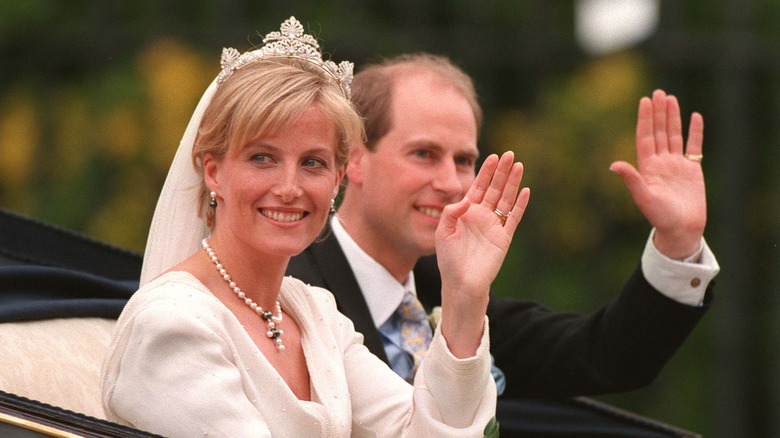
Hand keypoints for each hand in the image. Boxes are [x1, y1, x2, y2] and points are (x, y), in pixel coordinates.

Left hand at [435, 151, 529, 356]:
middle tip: (509, 154)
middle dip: (501, 172)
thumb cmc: (449, 259)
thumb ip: (451, 212)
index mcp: (467, 212)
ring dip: (512, 183)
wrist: (461, 283)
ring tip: (519, 165)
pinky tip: (525, 191)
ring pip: (506, 199)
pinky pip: (513, 218)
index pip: (478, 187)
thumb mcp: (443, 231)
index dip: (485, 172)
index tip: (492, 156)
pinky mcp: (504, 237)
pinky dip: (519, 205)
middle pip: (494, 188)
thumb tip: (468, 199)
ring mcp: (494, 226)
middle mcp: (482, 216)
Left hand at [610, 90, 705, 258]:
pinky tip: (695, 116)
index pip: (645, 137)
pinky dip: (695, 132)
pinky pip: (694, 146)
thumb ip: (631, 179)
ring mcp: (676, 165)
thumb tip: (613, 165)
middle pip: (659, 132)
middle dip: (657, 113)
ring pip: (674, 135)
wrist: (681, 229)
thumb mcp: (643, 197)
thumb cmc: (660, 216)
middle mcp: (660, 163)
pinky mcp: (692, 169)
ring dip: (672, 117)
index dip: (645, 119)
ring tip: (670, 98)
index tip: (644, 101)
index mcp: (647, 167)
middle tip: (657, 92)